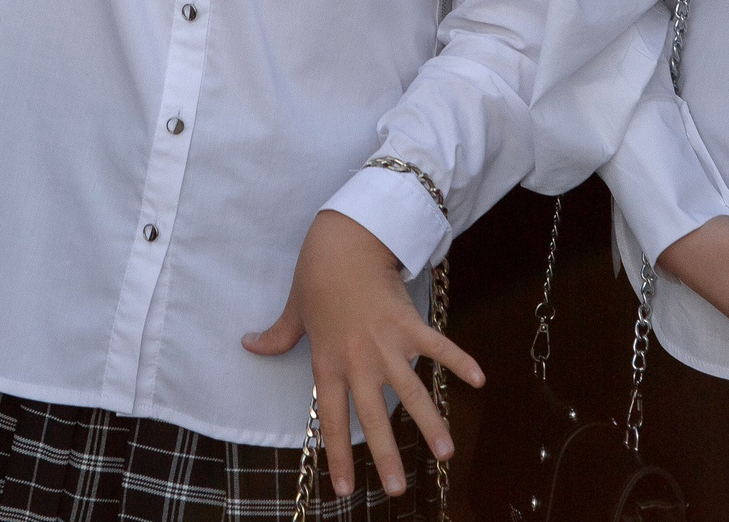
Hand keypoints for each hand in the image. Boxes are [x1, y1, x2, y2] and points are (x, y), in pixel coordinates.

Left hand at [242, 211, 478, 499]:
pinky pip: (437, 346)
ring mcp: (386, 343)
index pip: (331, 417)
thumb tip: (249, 344)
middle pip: (373, 415)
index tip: (347, 488)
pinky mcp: (409, 323)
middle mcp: (358, 360)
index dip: (337, 454)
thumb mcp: (294, 309)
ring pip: (410, 391)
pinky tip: (478, 380)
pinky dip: (458, 360)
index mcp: (328, 361)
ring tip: (446, 453)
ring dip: (429, 423)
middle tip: (398, 489)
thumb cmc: (316, 274)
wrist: (344, 238)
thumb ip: (278, 335)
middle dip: (387, 455)